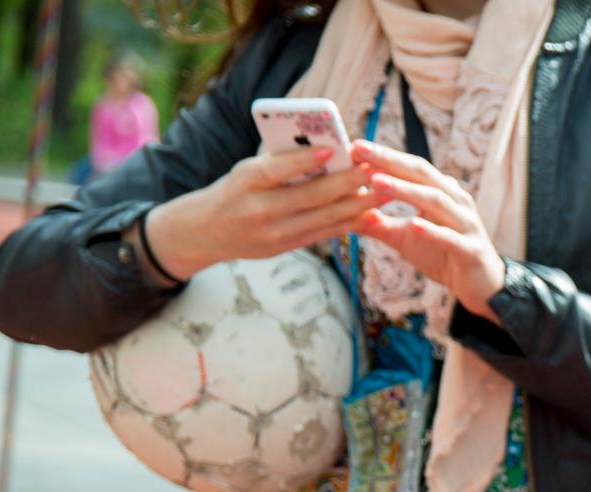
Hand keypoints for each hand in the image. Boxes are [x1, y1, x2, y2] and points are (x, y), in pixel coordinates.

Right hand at [141, 149, 376, 280]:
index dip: (307, 159)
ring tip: (385, 193)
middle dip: (348, 183)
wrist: (206, 231)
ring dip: (358, 206)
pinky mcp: (286, 248)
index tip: (334, 148)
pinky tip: (370, 215)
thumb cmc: (234, 190)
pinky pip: (323, 234)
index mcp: (247, 181)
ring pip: (323, 218)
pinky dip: (348, 224)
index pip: (279, 168)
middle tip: (377, 170)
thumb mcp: (247, 171)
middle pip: (311, 195)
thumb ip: (280, 161)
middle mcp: (260, 208)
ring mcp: (274, 233)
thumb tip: (324, 145)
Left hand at [349, 141, 505, 316]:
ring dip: (405, 190)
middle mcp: (456, 201)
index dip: (383, 156)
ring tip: (377, 182)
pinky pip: (451, 238)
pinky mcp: (471, 250)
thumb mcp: (405, 238)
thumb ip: (379, 222)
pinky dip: (433, 231)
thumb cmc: (444, 255)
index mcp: (441, 192)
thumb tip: (344, 212)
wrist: (482, 286)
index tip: (353, 147)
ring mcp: (466, 224)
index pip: (410, 167)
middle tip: (359, 150)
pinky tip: (414, 225)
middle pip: (422, 174)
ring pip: (435, 200)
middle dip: (389, 161)